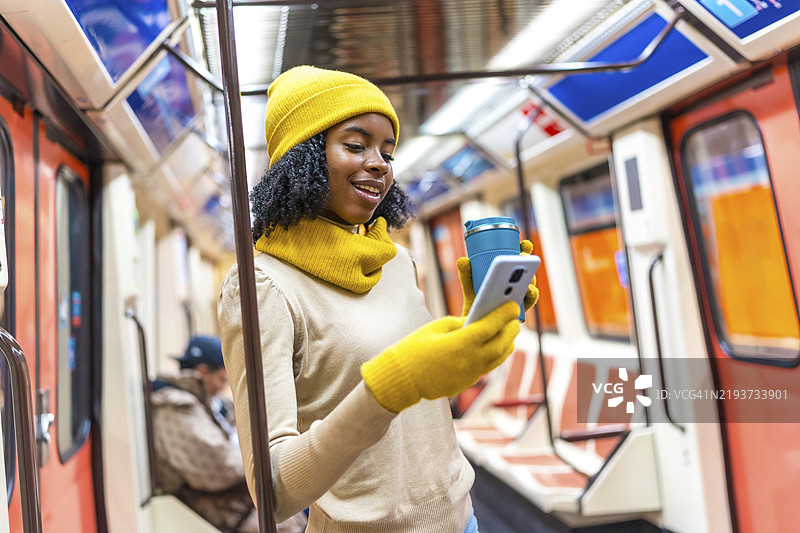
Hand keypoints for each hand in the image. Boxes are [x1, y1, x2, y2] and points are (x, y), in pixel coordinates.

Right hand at [361, 302, 520, 412]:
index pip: (490, 326)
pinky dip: (496, 356)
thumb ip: (458, 323)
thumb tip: (475, 322)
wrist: (401, 379)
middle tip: (514, 319)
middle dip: (510, 330)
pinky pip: (488, 367)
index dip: (503, 314)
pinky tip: (495, 348)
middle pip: (500, 344)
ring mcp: (470, 374)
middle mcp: (470, 361)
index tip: (512, 306)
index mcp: (461, 344)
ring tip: (509, 333)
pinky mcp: (466, 383)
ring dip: (507, 344)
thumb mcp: (435, 328)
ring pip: (498, 359)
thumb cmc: (413, 349)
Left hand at [457, 240, 538, 316]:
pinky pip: (529, 301)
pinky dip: (531, 294)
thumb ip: (466, 275)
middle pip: (526, 269)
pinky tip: (528, 290)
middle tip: (522, 255)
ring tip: (525, 272)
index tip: (524, 243)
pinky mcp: (521, 309)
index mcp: (506, 273)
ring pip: (530, 283)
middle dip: (527, 261)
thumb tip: (462, 260)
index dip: (523, 250)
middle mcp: (516, 283)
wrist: (474, 323)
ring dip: (530, 277)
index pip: (516, 259)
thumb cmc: (475, 301)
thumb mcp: (470, 286)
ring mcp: (520, 295)